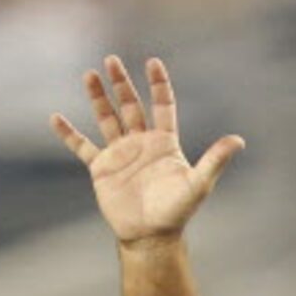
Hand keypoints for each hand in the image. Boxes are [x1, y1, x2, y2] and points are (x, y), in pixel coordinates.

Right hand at [49, 55, 245, 247]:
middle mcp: (141, 142)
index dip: (158, 83)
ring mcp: (120, 154)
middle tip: (111, 59)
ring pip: (107, 118)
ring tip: (89, 74)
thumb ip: (216, 160)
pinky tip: (56, 118)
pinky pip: (82, 147)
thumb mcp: (199, 183)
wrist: (150, 236)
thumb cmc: (177, 211)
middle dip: (121, 82)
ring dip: (98, 97)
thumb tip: (239, 141)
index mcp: (164, 141)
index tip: (152, 62)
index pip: (161, 104)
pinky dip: (69, 134)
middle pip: (130, 104)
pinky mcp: (101, 169)